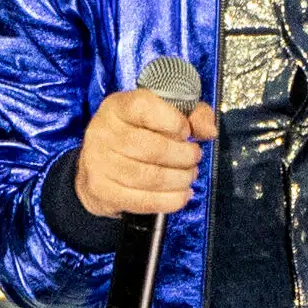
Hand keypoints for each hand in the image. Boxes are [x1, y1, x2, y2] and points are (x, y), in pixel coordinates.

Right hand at [76, 89, 218, 218]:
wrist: (97, 162)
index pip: (145, 108)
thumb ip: (193, 114)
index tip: (186, 132)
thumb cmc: (137, 133)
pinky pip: (142, 201)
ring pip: (150, 177)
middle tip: (194, 158)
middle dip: (184, 157)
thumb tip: (209, 132)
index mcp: (118, 107)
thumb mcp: (164, 113)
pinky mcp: (102, 190)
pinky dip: (169, 201)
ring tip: (189, 176)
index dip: (174, 121)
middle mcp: (104, 132)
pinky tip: (182, 195)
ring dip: (180, 179)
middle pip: (154, 149)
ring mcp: (99, 163)